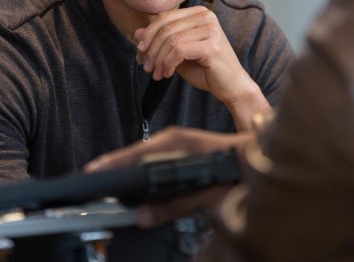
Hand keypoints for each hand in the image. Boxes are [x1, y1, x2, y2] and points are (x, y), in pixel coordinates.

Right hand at [84, 127, 253, 227]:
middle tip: (94, 176)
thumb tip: (143, 216)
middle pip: (136, 152)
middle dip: (115, 165)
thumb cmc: (236, 171)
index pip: (135, 154)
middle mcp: (176, 138)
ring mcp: (181, 140)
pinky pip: (157, 153)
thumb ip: (172, 206)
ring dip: (128, 164)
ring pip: (146, 152)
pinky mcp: (186, 145)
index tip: (94, 172)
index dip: (113, 165)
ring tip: (110, 176)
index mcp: (177, 144)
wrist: (259, 157)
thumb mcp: (203, 193)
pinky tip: (140, 173)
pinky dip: (143, 163)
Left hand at [135, 6, 270, 129]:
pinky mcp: (211, 45)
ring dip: (158, 59)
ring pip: (170, 40)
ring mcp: (210, 29)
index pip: (164, 17)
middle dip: (151, 49)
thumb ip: (160, 41)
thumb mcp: (177, 53)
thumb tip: (137, 32)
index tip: (140, 54)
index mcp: (198, 13)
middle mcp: (206, 16)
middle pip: (165, 27)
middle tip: (145, 66)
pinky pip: (178, 50)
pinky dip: (168, 64)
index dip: (148, 35)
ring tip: (156, 73)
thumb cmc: (206, 69)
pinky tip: (167, 74)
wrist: (231, 87)